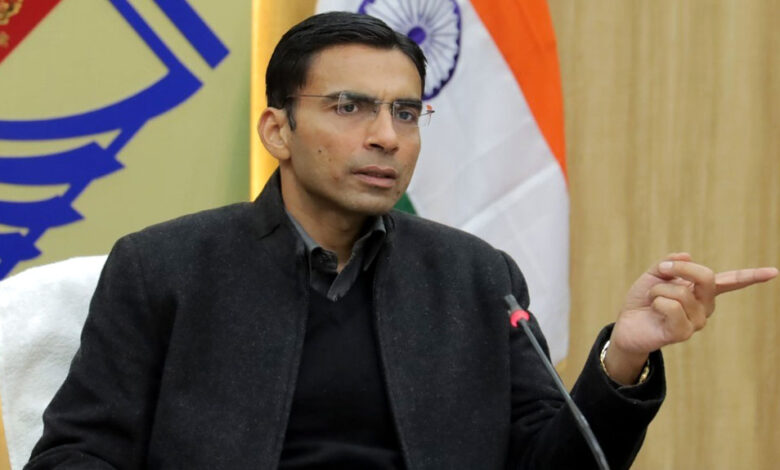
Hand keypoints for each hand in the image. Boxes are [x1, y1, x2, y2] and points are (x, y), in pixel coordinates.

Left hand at [603, 253, 777, 384]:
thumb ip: (670, 262)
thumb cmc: (643, 300)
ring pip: (681, 291)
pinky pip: (671, 306)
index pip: (731, 281)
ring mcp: (696, 321)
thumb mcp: (654, 274)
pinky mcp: (683, 333)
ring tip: (653, 300)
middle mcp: (705, 307)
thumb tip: (686, 254)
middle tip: (662, 269)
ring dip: (658, 289)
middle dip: (680, 267)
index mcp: (702, 291)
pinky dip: (656, 301)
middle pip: (707, 277)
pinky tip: (654, 310)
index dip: (752, 276)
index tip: (774, 272)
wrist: (626, 325)